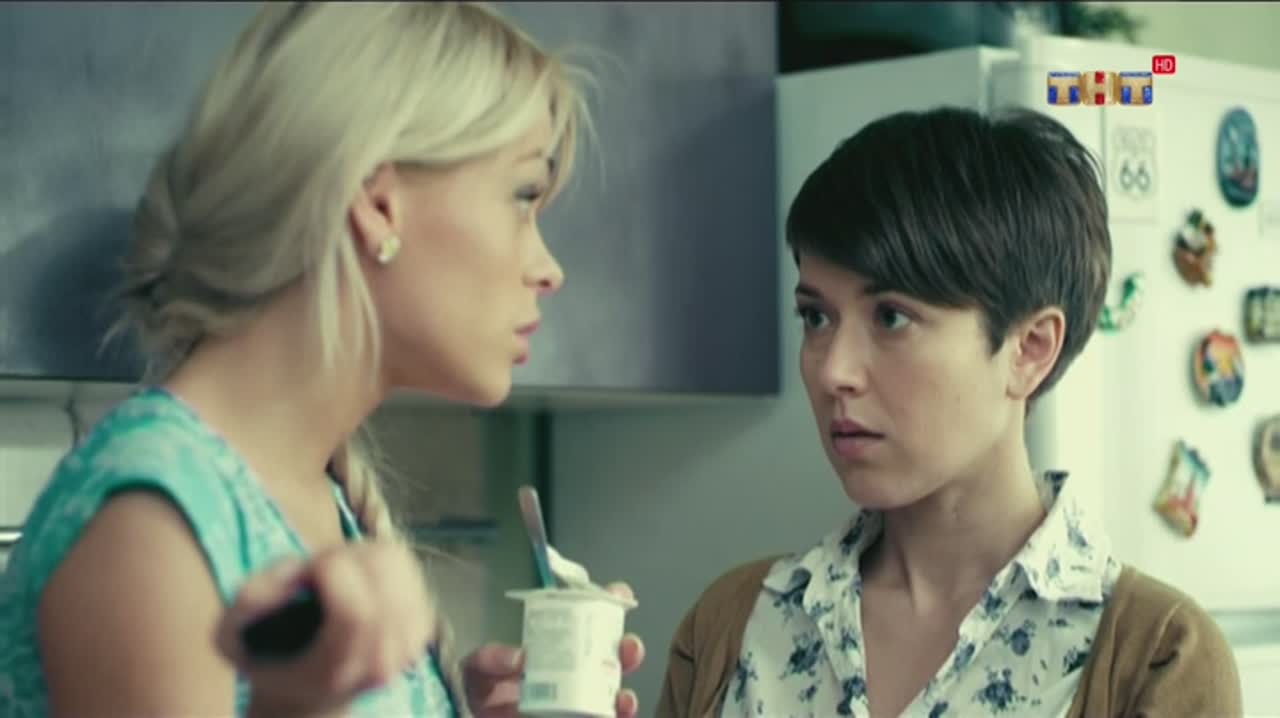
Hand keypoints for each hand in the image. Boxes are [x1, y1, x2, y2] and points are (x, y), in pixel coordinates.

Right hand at [215, 541, 436, 717]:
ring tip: (336, 575)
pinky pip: (407, 566)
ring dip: (361, 554)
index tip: (303, 572)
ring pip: (395, 562)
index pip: (356, 613)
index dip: (327, 572)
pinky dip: (380, 560)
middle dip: (343, 556)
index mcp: (337, 668)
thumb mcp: (232, 637)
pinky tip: (358, 579)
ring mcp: (408, 643)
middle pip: (380, 573)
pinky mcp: (422, 624)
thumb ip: (246, 605)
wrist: (307, 693)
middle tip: (316, 572)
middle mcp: (382, 661)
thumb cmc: (268, 658)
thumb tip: (281, 580)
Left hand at [463, 582, 645, 717]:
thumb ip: (492, 658)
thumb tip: (521, 657)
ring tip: (623, 696)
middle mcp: (570, 671)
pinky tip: (618, 714)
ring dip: (624, 693)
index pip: (585, 620)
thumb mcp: (477, 666)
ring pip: (611, 694)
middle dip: (626, 649)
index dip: (606, 605)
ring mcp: (574, 702)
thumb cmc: (475, 690)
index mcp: (550, 646)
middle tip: (627, 647)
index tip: (618, 596)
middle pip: (608, 656)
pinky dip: (616, 717)